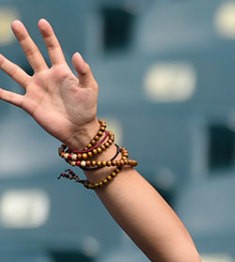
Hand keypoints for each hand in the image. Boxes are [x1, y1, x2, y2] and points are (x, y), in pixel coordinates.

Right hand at [0, 18, 99, 148]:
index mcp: (61, 72)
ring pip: (16, 72)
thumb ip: (84, 72)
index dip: (48, 36)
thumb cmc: (87, 109)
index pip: (53, 49)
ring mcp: (36, 90)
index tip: (42, 22)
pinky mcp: (30, 104)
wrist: (80, 131)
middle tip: (16, 24)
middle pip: (32, 54)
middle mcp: (45, 77)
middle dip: (24, 39)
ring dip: (5, 63)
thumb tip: (77, 54)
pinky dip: (3, 93)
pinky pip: (12, 97)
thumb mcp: (90, 89)